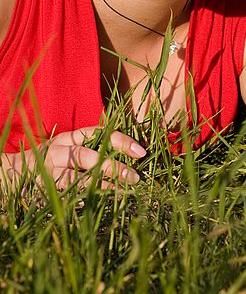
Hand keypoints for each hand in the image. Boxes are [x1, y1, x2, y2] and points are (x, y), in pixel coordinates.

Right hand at [1, 126, 145, 190]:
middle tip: (134, 176)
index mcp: (70, 138)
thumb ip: (92, 147)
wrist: (10, 172)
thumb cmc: (51, 159)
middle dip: (113, 166)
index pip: (100, 134)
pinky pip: (65, 196)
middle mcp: (59, 152)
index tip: (141, 152)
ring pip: (77, 178)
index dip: (121, 141)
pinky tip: (99, 204)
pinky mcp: (43, 190)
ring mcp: (49, 172)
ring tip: (121, 191)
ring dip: (101, 186)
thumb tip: (130, 154)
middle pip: (88, 156)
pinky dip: (82, 200)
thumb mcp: (69, 147)